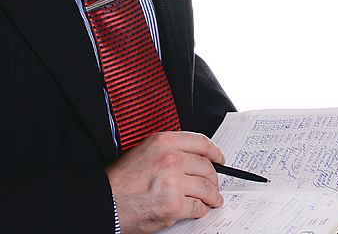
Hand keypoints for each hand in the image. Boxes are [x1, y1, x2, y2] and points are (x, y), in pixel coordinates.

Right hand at [105, 131, 224, 232]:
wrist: (105, 202)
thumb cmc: (121, 179)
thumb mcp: (145, 150)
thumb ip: (170, 149)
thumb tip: (193, 157)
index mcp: (164, 141)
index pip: (201, 142)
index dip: (215, 152)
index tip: (220, 158)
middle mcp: (171, 158)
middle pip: (206, 166)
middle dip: (213, 178)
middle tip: (214, 184)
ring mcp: (174, 182)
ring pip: (206, 187)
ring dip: (212, 195)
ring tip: (213, 199)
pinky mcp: (174, 205)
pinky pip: (197, 206)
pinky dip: (201, 209)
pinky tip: (199, 208)